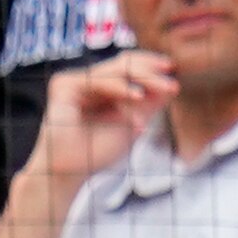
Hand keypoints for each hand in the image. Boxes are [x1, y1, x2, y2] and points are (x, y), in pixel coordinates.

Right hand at [31, 52, 175, 188]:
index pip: (128, 68)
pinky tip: (138, 95)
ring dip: (144, 79)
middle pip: (123, 66)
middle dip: (151, 71)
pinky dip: (120, 87)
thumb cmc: (98, 152)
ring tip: (166, 88)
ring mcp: (76, 82)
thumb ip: (150, 106)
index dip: (150, 66)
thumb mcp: (133, 126)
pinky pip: (97, 81)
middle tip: (172, 75)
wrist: (70, 170)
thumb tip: (174, 86)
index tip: (174, 70)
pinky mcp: (64, 86)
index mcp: (103, 90)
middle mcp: (89, 82)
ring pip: (115, 71)